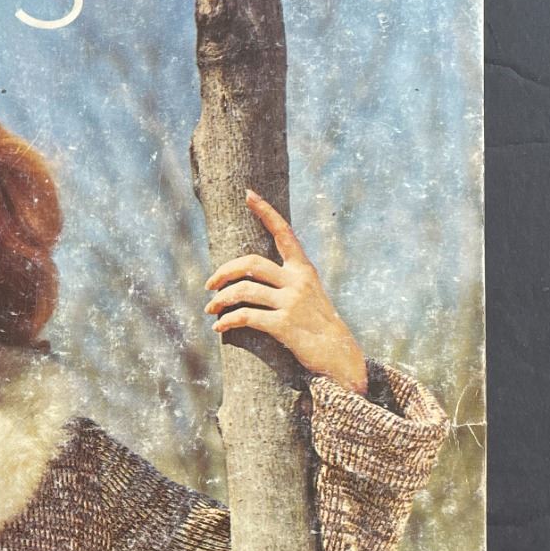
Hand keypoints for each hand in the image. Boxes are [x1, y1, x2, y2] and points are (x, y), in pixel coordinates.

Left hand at [204, 189, 368, 394]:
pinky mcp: (284, 325)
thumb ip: (288, 280)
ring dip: (220, 300)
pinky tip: (220, 328)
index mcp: (304, 270)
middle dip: (223, 271)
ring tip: (210, 309)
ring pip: (244, 290)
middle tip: (209, 285)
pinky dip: (228, 321)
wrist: (339, 356)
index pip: (284, 232)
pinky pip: (246, 316)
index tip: (248, 194)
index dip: (265, 212)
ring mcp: (291, 302)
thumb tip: (252, 274)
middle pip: (250, 262)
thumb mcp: (309, 294)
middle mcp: (298, 281)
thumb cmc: (317, 326)